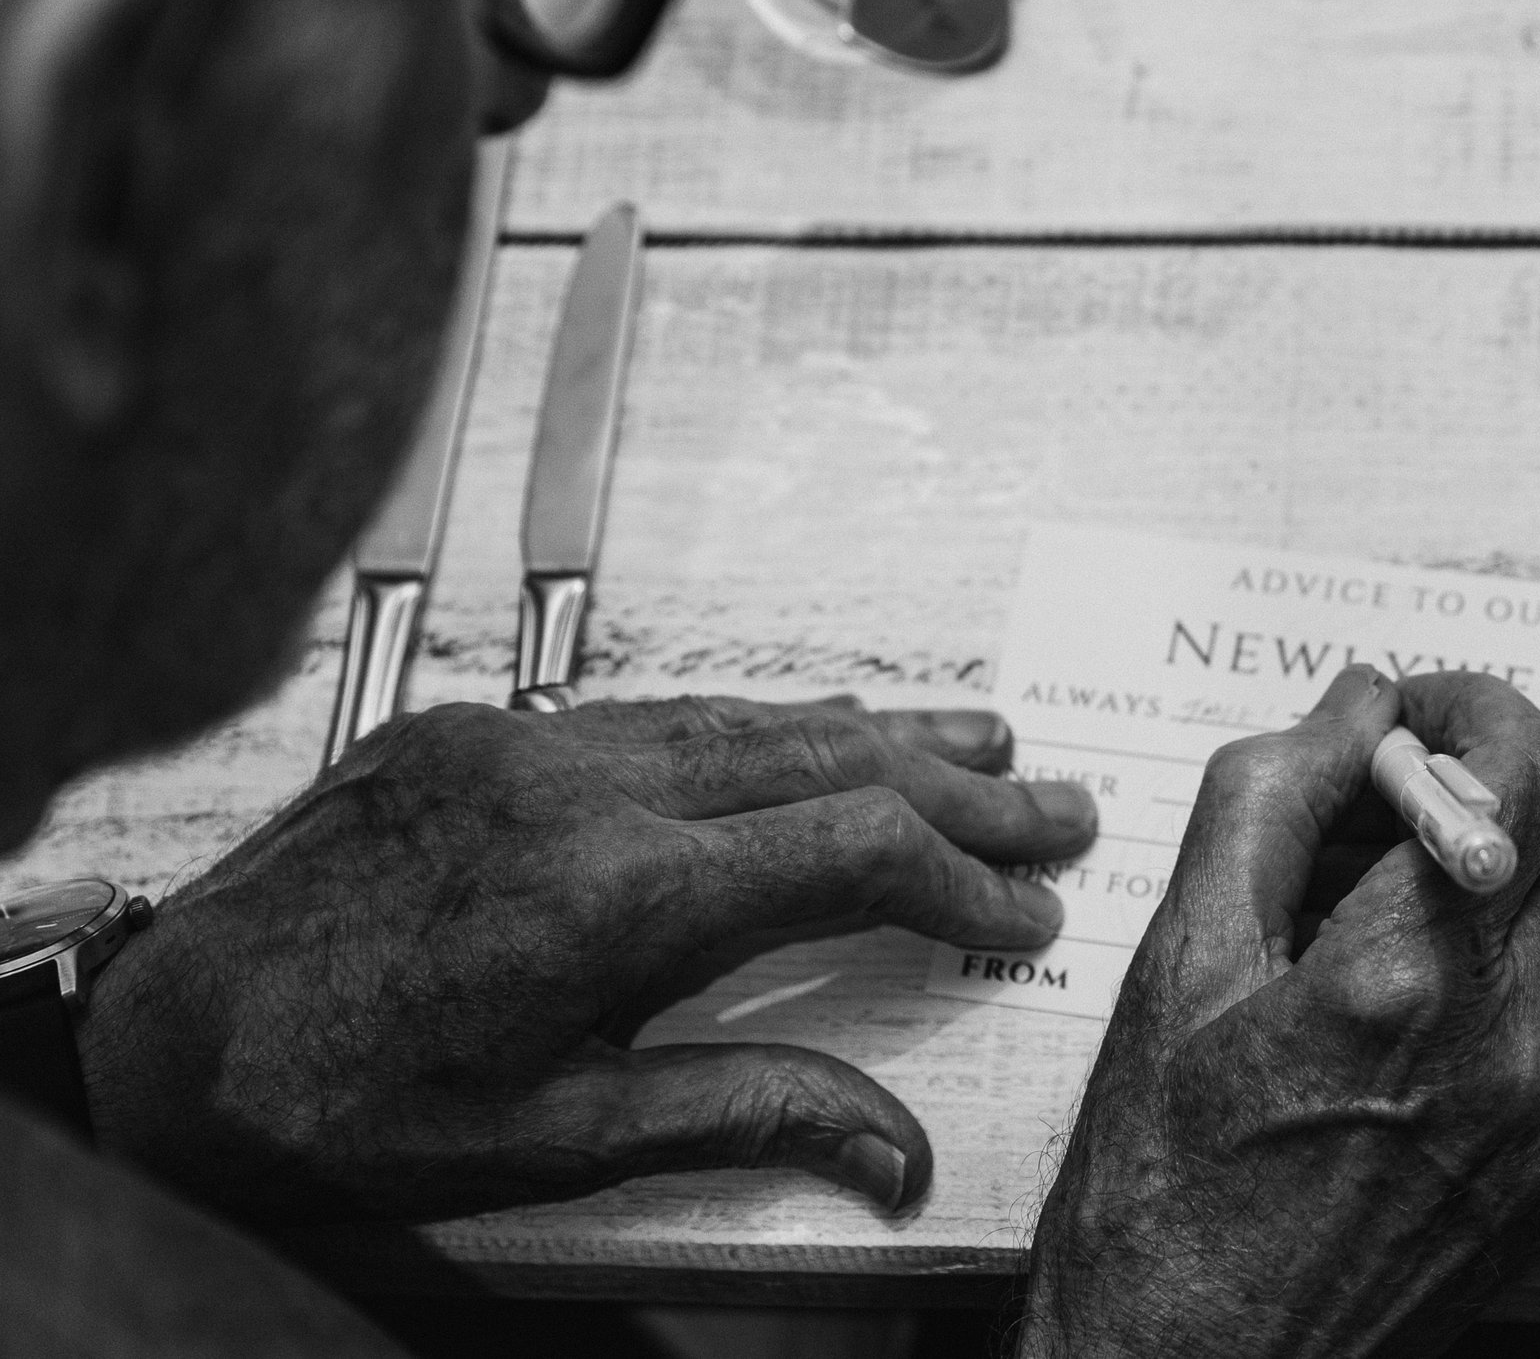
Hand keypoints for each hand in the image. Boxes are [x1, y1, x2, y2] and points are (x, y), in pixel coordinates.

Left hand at [75, 694, 1095, 1219]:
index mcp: (610, 899)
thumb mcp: (557, 1141)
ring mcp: (526, 741)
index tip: (1028, 906)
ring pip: (747, 716)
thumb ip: (745, 1113)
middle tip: (1053, 803)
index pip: (848, 850)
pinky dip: (758, 730)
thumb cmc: (342, 1106)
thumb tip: (894, 1151)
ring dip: (872, 734)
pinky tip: (805, 742)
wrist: (164, 1033)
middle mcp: (579, 790)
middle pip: (825, 757)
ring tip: (975, 738)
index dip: (962, 875)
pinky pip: (656, 711)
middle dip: (958, 783)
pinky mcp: (478, 725)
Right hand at [1019, 666, 1539, 1358]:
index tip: (1406, 724)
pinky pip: (1539, 1035)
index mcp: (1405, 981)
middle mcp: (1506, 1051)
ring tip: (1332, 964)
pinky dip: (1469, 1001)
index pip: (1532, 772)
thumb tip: (1357, 702)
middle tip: (1344, 836)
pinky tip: (1365, 1050)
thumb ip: (1271, 801)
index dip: (1474, 714)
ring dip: (1459, 905)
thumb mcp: (1178, 969)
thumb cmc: (1154, 1196)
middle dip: (1461, 803)